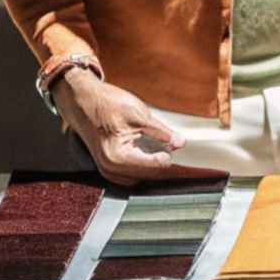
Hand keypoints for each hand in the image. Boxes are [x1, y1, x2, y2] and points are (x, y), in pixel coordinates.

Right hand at [53, 68, 221, 185]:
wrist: (82, 101)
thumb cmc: (107, 104)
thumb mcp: (138, 113)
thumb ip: (160, 131)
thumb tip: (180, 143)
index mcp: (118, 156)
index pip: (155, 167)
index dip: (177, 167)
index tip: (197, 169)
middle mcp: (111, 169)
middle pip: (150, 176)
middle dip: (171, 172)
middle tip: (195, 171)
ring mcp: (109, 171)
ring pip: (143, 178)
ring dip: (160, 172)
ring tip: (181, 167)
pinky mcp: (110, 168)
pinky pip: (135, 175)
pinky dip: (149, 169)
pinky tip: (162, 161)